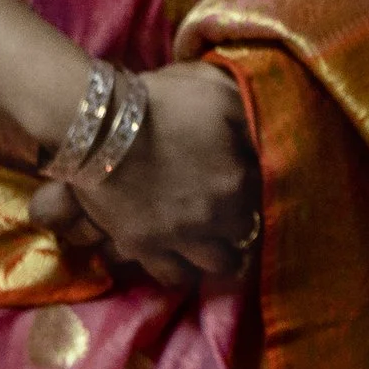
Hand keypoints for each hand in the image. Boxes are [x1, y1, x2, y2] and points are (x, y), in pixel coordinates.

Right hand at [29, 63, 260, 288]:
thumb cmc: (162, 102)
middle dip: (239, 233)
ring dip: (215, 257)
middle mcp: (214, 218)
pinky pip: (169, 275)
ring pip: (212, 267)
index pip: (267, 203)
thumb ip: (251, 116)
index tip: (246, 190)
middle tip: (230, 221)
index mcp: (238, 181)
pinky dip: (178, 269)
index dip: (256, 197)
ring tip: (209, 245)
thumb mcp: (220, 93)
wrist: (97, 122)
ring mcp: (177, 237)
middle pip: (242, 242)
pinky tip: (178, 255)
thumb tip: (271, 134)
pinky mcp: (141, 245)